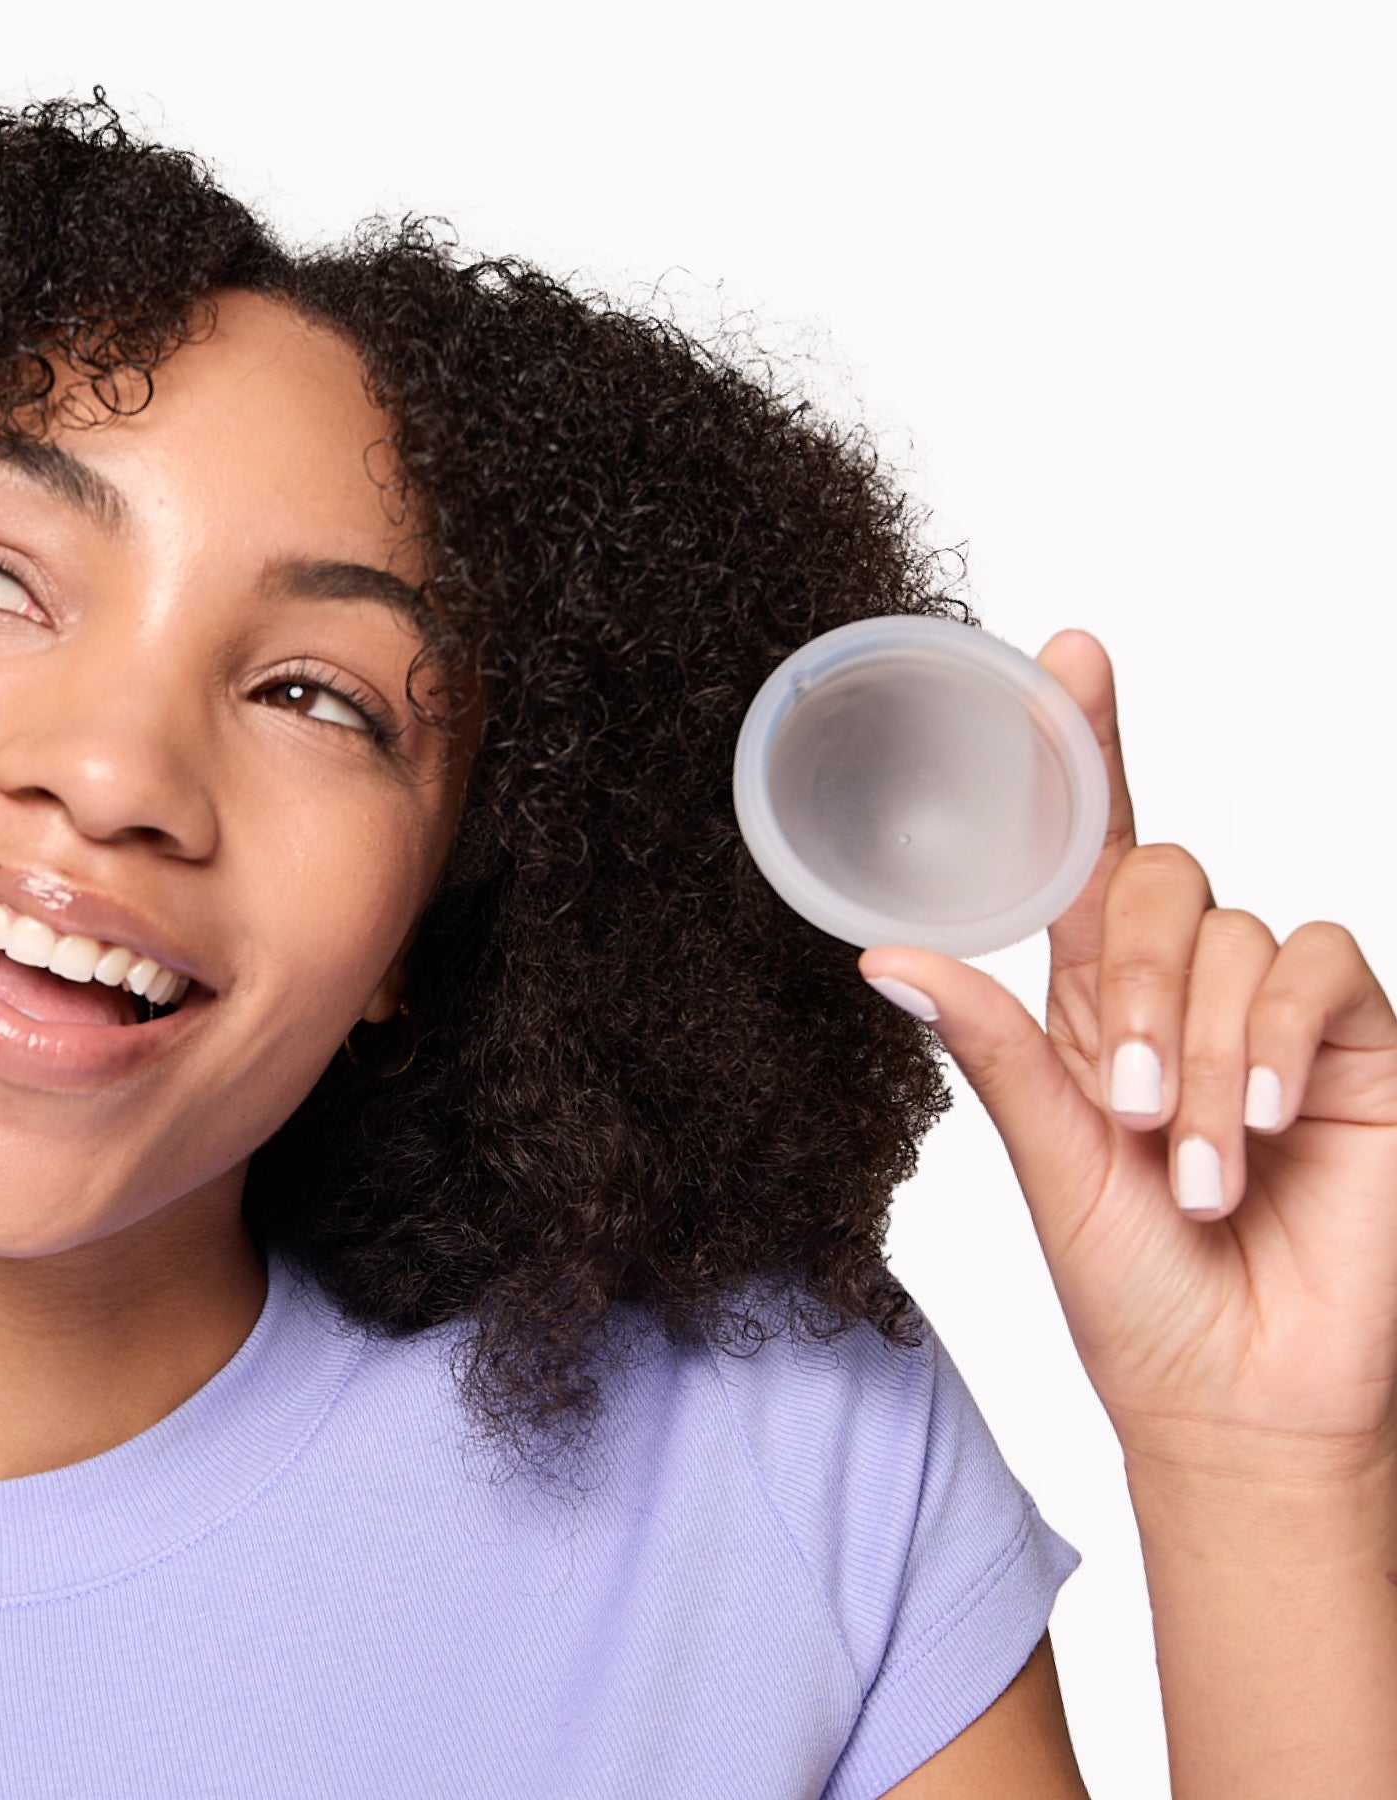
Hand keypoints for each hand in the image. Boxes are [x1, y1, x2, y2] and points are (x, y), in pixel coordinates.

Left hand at [859, 629, 1396, 1473]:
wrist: (1237, 1394)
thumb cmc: (1133, 1288)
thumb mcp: (1049, 1161)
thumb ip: (992, 1049)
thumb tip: (884, 954)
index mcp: (1087, 1002)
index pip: (1084, 847)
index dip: (1081, 746)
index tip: (1066, 650)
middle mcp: (1178, 987)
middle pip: (1157, 877)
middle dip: (1135, 988)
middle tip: (1128, 1110)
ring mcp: (1272, 1011)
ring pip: (1234, 936)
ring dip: (1205, 1058)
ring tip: (1196, 1168)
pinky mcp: (1358, 1044)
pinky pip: (1319, 970)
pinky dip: (1280, 1042)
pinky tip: (1267, 1127)